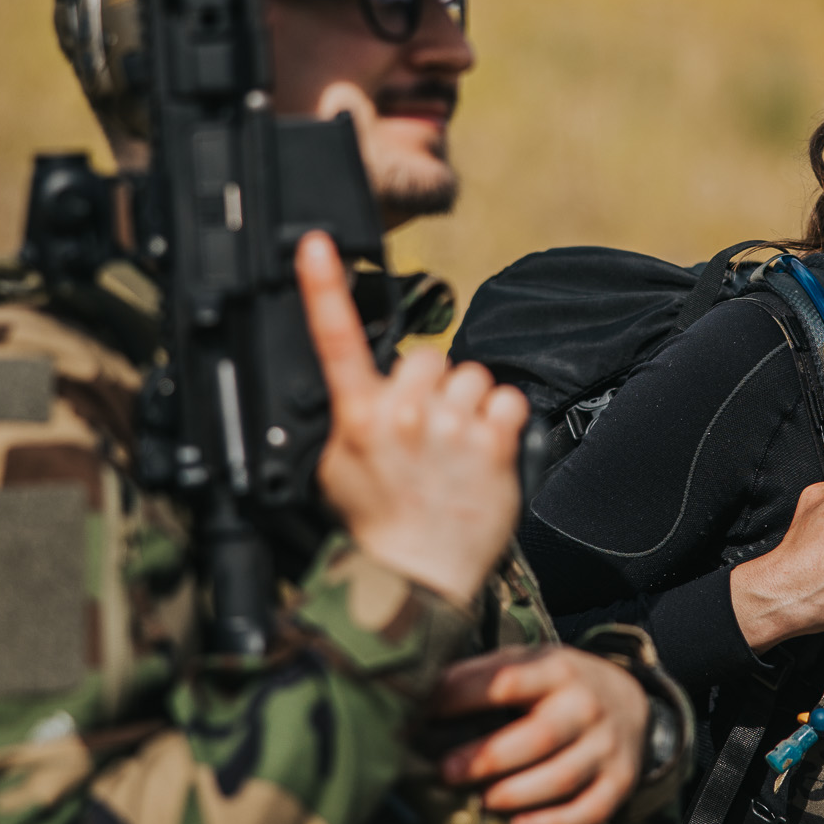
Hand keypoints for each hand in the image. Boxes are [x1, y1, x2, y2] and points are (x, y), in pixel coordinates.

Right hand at [297, 231, 530, 605]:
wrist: (418, 581)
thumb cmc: (376, 527)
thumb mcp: (336, 471)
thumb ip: (351, 420)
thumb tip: (363, 391)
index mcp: (358, 419)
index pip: (335, 340)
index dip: (322, 285)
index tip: (316, 242)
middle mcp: (403, 416)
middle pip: (427, 357)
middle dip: (430, 386)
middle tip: (426, 432)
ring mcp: (452, 429)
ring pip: (471, 375)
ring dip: (468, 404)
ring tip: (456, 448)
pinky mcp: (495, 444)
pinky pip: (507, 399)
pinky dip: (501, 420)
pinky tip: (484, 450)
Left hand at [431, 646, 650, 823]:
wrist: (630, 700)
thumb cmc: (557, 685)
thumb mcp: (527, 662)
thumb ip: (482, 674)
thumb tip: (422, 691)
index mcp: (557, 669)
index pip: (508, 682)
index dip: (463, 698)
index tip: (425, 713)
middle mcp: (586, 707)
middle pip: (537, 736)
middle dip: (488, 757)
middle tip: (447, 771)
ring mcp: (606, 747)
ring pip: (561, 778)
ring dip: (515, 794)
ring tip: (481, 801)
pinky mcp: (619, 782)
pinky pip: (589, 812)